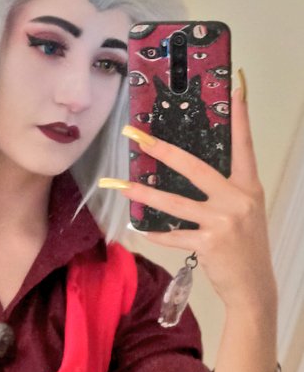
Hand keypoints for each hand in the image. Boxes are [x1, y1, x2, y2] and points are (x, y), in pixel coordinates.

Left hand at [117, 87, 276, 312]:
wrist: (254, 286)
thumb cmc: (245, 245)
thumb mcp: (245, 210)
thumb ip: (225, 190)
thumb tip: (190, 168)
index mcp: (248, 186)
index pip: (244, 143)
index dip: (240, 114)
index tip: (235, 85)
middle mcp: (238, 199)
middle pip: (194, 166)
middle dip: (160, 149)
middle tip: (134, 134)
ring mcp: (223, 221)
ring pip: (174, 202)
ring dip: (142, 193)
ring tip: (117, 184)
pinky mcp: (210, 243)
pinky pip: (173, 235)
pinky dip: (154, 233)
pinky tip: (138, 229)